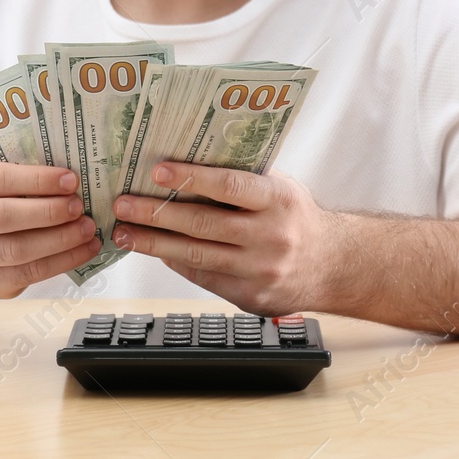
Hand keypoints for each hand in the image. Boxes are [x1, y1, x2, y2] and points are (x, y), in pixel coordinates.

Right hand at [0, 163, 101, 298]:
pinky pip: (27, 273)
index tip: (70, 180)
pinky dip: (61, 262)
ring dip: (58, 240)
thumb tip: (70, 182)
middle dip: (48, 212)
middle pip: (4, 217)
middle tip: (78, 208)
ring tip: (86, 230)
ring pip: (16, 250)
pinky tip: (83, 251)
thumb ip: (24, 179)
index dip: (37, 180)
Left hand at [112, 163, 331, 316]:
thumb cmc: (298, 218)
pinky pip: (204, 278)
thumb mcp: (281, 188)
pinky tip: (155, 251)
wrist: (334, 266)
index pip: (230, 186)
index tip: (157, 171)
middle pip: (204, 224)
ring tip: (125, 233)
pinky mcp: (250, 298)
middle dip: (156, 214)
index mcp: (279, 201)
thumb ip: (243, 178)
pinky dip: (176, 263)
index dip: (191, 177)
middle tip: (124, 205)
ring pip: (197, 256)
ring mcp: (260, 271)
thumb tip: (188, 160)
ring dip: (154, 244)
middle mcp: (271, 237)